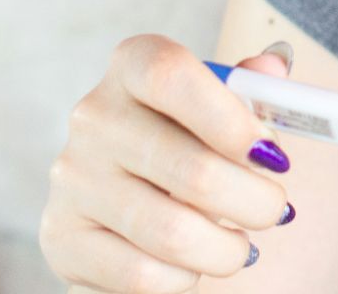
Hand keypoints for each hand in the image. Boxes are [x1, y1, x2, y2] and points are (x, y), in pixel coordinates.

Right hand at [40, 35, 295, 291]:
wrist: (129, 201)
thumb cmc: (189, 141)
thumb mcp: (221, 106)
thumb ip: (250, 89)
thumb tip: (273, 65)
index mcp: (132, 66)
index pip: (171, 75)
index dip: (230, 119)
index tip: (272, 156)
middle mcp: (93, 116)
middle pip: (192, 168)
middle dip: (254, 201)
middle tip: (275, 211)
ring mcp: (72, 178)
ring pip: (173, 232)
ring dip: (226, 249)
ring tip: (242, 245)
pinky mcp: (62, 238)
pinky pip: (141, 274)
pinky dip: (183, 278)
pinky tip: (194, 265)